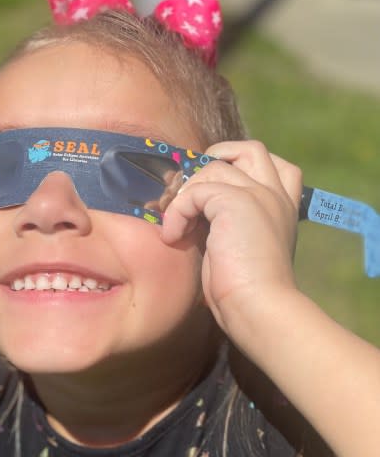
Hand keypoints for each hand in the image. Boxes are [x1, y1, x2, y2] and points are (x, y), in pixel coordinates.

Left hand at [161, 140, 301, 338]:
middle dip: (216, 159)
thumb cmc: (244, 294)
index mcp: (282, 209)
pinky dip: (177, 212)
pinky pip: (194, 191)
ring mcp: (259, 194)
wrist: (258, 307)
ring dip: (186, 194)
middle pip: (250, 149)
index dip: (241, 166)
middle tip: (192, 192)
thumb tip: (191, 217)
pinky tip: (174, 237)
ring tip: (176, 226)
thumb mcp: (236, 251)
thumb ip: (223, 227)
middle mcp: (275, 196)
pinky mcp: (236, 201)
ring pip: (214, 167)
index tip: (213, 193)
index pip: (275, 166)